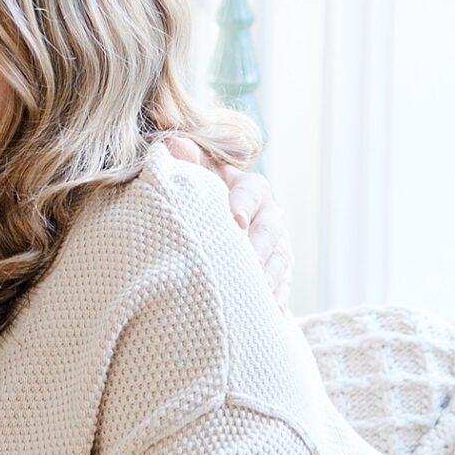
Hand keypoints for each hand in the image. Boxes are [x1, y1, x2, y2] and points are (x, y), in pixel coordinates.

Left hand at [160, 134, 291, 305]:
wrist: (222, 223)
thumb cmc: (206, 195)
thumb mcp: (199, 176)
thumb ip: (188, 161)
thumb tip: (171, 142)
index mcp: (252, 188)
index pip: (253, 193)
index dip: (243, 205)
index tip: (233, 222)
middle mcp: (271, 216)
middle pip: (270, 233)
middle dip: (258, 251)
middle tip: (243, 268)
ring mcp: (280, 246)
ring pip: (280, 262)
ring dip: (267, 279)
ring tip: (251, 296)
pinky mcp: (283, 273)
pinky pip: (284, 288)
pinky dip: (275, 300)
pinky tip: (265, 312)